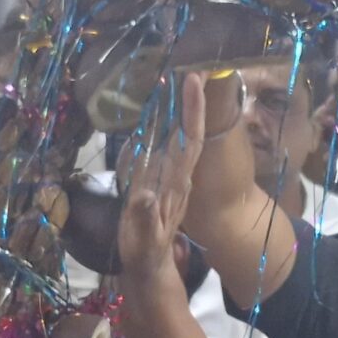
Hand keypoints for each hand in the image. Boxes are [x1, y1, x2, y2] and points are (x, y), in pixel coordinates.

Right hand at [116, 77, 202, 298]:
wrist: (150, 266)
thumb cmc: (146, 252)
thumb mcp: (144, 238)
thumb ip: (144, 217)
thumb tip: (144, 194)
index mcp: (176, 184)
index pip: (190, 141)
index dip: (193, 113)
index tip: (193, 82)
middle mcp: (178, 175)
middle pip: (188, 133)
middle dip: (190, 103)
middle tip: (187, 71)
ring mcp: (170, 177)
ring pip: (177, 138)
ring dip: (177, 112)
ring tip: (172, 84)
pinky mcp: (159, 181)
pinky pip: (162, 149)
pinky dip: (161, 128)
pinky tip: (156, 114)